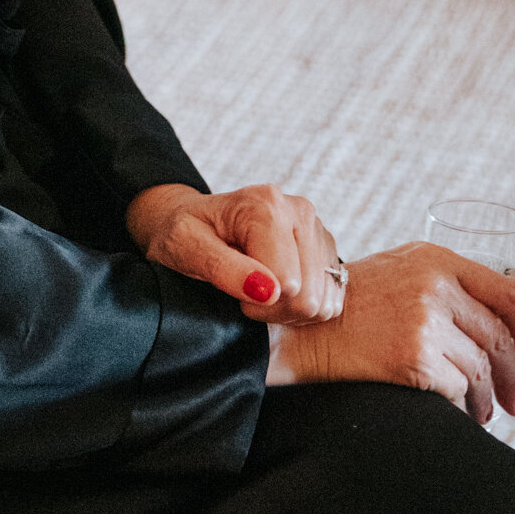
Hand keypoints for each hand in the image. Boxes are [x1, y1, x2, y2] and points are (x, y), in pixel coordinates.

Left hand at [125, 181, 344, 325]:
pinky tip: (277, 290)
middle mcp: (299, 209)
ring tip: (258, 289)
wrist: (194, 221)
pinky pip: (330, 300)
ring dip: (288, 309)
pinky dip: (303, 307)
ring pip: (322, 302)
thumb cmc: (184, 234)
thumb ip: (224, 269)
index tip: (232, 285)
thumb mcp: (186, 248)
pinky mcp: (325, 247)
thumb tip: (269, 290)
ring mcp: (316, 227)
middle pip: (307, 295)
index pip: (286, 283)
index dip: (256, 299)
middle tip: (243, 291)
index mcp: (265, 204)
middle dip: (273, 307)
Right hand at [265, 243, 514, 425]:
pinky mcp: (415, 357)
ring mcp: (425, 321)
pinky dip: (465, 407)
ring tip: (485, 412)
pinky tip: (462, 413)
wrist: (300, 328)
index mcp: (434, 258)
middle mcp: (435, 285)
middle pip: (499, 337)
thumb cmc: (349, 307)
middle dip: (514, 375)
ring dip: (489, 398)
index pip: (507, 293)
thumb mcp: (397, 272)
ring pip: (482, 369)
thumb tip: (498, 325)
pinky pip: (458, 390)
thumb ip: (443, 284)